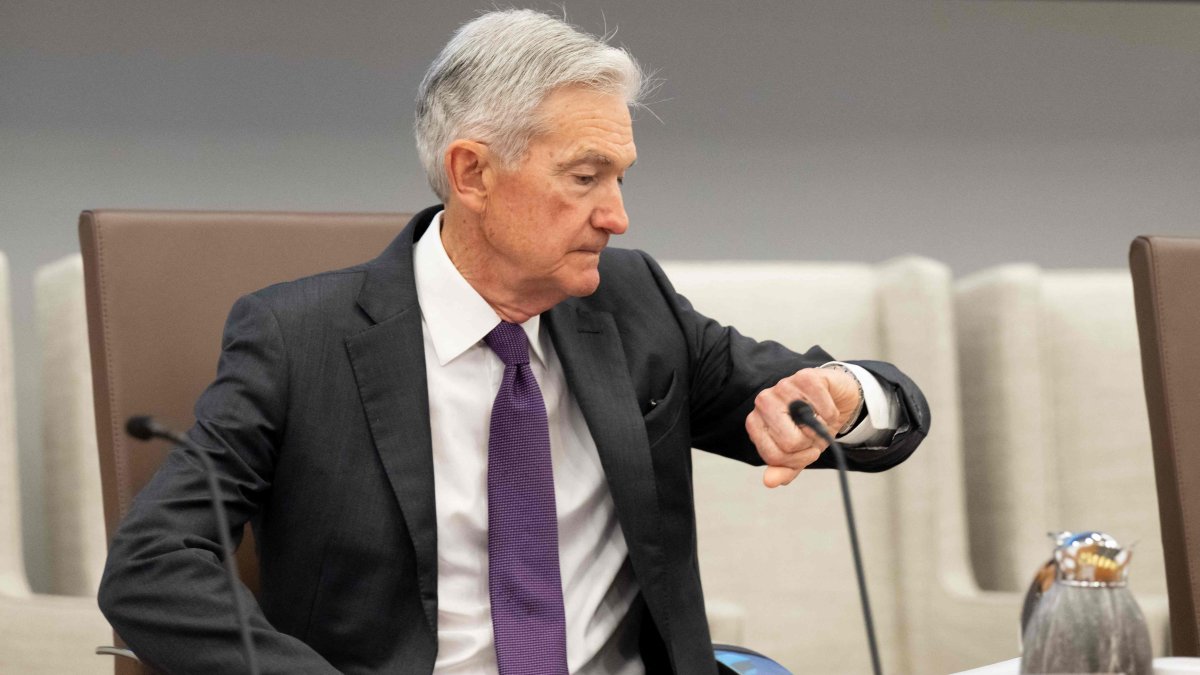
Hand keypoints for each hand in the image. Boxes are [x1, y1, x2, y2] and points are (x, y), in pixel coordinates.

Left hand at [744, 366, 862, 487]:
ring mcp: (783, 387)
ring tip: (819, 419)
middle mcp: (764, 402)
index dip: (796, 460)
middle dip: (809, 445)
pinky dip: (832, 415)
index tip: (805, 451)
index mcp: (756, 423)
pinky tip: (828, 408)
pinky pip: (823, 410)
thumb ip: (784, 468)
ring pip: (806, 427)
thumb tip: (770, 481)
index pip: (773, 456)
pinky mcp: (805, 377)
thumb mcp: (799, 453)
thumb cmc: (812, 426)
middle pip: (788, 443)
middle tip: (812, 434)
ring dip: (822, 429)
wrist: (835, 400)